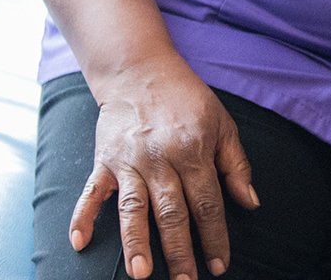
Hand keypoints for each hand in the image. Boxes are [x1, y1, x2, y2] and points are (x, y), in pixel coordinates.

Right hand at [70, 55, 258, 279]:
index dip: (215, 236)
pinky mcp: (103, 160)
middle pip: (171, 212)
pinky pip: (91, 192)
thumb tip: (250, 202)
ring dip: (136, 242)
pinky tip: (80, 242)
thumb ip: (236, 165)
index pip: (207, 202)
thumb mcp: (223, 124)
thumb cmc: (187, 100)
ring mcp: (129, 161)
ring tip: (141, 274)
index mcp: (194, 151)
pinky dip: (83, 216)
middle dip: (179, 251)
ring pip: (133, 208)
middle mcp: (161, 158)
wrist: (141, 70)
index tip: (220, 265)